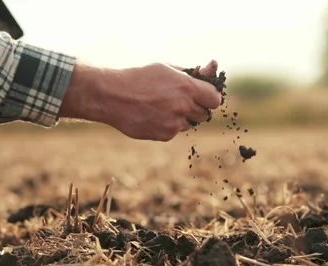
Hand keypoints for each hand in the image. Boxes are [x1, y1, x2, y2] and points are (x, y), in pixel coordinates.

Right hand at [59, 60, 221, 140]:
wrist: (112, 96)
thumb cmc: (139, 78)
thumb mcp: (166, 68)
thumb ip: (191, 72)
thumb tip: (212, 68)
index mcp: (186, 87)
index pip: (215, 99)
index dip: (210, 97)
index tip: (204, 95)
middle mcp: (182, 106)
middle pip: (205, 113)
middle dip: (197, 107)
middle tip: (181, 100)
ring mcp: (173, 123)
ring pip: (190, 123)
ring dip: (183, 116)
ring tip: (162, 106)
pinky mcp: (164, 135)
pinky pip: (175, 131)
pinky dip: (169, 125)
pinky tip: (153, 114)